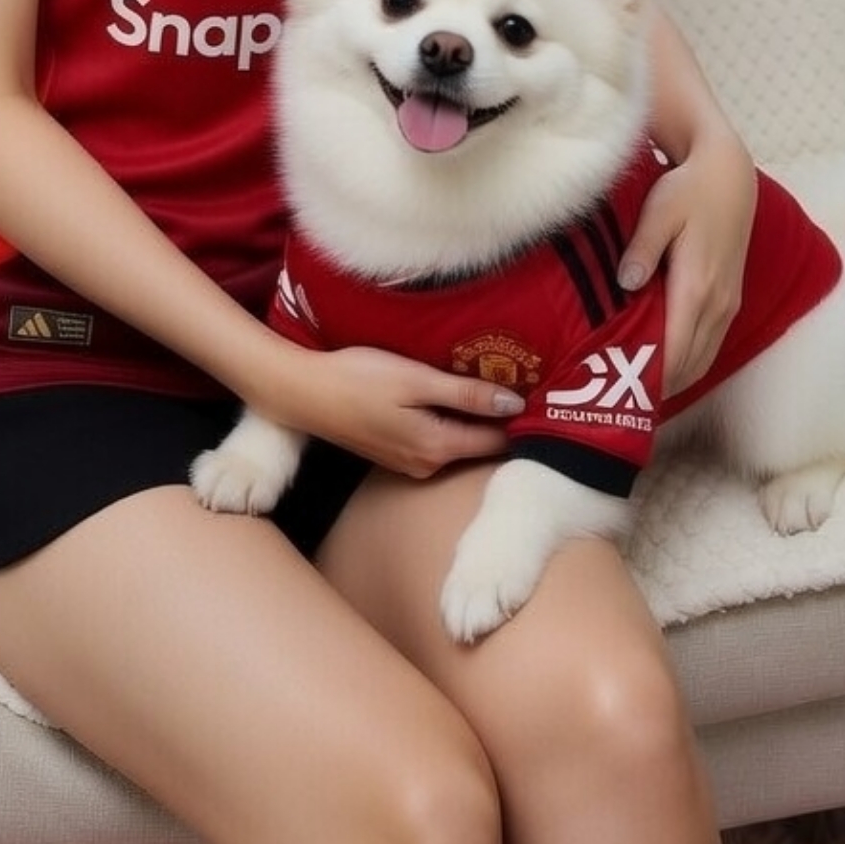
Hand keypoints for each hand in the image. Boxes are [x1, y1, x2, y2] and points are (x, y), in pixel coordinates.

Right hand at [285, 345, 522, 478]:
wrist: (302, 392)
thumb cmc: (357, 379)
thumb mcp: (415, 380)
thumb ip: (466, 395)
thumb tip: (515, 404)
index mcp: (438, 447)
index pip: (497, 442)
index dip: (522, 420)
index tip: (542, 393)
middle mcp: (427, 464)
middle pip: (479, 445)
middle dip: (501, 418)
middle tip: (525, 381)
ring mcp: (409, 462)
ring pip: (458, 442)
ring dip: (474, 419)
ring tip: (495, 383)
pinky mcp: (394, 453)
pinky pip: (437, 440)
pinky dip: (450, 421)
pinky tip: (452, 397)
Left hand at [618, 128, 756, 391]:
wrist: (729, 176)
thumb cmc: (688, 190)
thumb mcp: (659, 211)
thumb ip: (641, 248)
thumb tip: (625, 284)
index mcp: (697, 287)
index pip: (675, 351)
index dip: (650, 380)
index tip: (620, 399)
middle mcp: (718, 304)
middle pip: (689, 365)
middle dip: (657, 388)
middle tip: (618, 404)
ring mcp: (728, 305)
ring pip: (702, 360)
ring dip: (674, 380)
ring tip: (636, 394)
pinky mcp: (730, 300)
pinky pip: (710, 346)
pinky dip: (689, 363)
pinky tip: (663, 368)